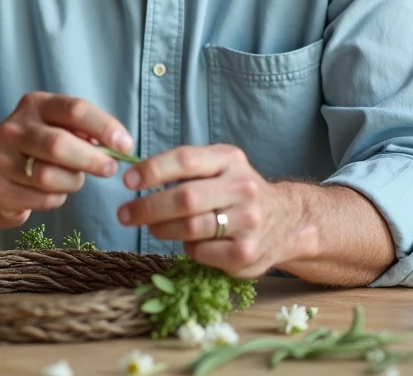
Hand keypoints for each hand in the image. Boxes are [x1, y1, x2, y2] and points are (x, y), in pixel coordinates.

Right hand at [0, 92, 132, 229]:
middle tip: (111, 169)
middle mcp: (13, 128)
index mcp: (34, 105)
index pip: (74, 109)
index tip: (126, 144)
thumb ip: (83, 131)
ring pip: (50, 176)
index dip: (104, 127)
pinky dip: (57, 199)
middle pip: (60, 144)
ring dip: (73, 182)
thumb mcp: (55, 128)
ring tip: (74, 180)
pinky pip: (43, 199)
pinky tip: (51, 192)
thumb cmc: (34, 150)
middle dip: (92, 160)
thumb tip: (118, 144)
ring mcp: (1, 159)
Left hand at [116, 144, 298, 278]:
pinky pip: (201, 252)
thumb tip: (135, 176)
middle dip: (147, 207)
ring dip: (162, 229)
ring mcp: (247, 221)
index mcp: (230, 159)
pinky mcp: (246, 252)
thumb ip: (186, 168)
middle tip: (124, 214)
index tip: (127, 181)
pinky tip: (191, 243)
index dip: (152, 170)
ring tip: (153, 227)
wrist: (288, 221)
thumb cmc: (237, 192)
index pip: (185, 160)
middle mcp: (242, 187)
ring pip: (190, 228)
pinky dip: (188, 249)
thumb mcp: (220, 167)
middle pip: (185, 198)